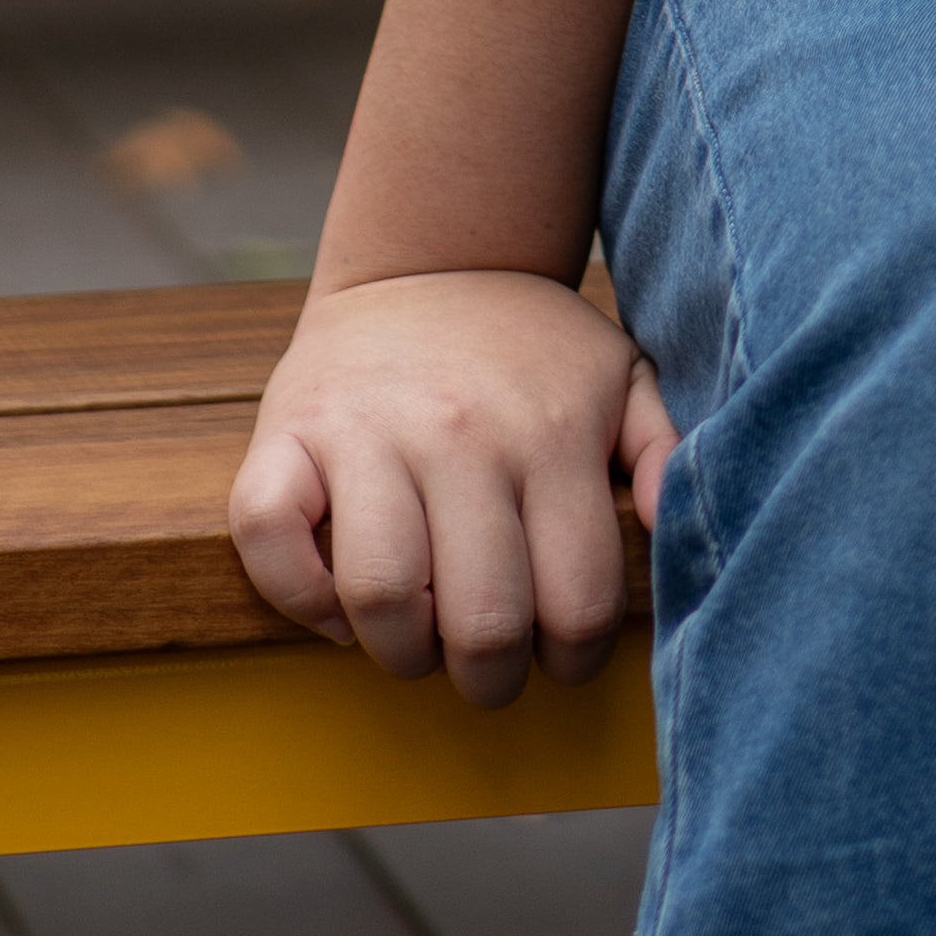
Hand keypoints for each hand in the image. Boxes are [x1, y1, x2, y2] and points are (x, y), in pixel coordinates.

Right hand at [229, 267, 674, 706]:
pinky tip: (338, 604)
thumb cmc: (530, 348)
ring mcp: (368, 432)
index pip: (576, 602)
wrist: (430, 257)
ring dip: (400, 653)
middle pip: (479, 621)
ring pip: (379, 596)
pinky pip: (268, 537)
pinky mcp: (288, 430)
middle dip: (489, 678)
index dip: (573, 659)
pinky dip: (299, 597)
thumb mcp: (619, 376)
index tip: (559, 655)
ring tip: (417, 641)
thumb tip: (668, 523)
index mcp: (551, 434)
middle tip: (487, 666)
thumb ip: (663, 451)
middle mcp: (460, 434)